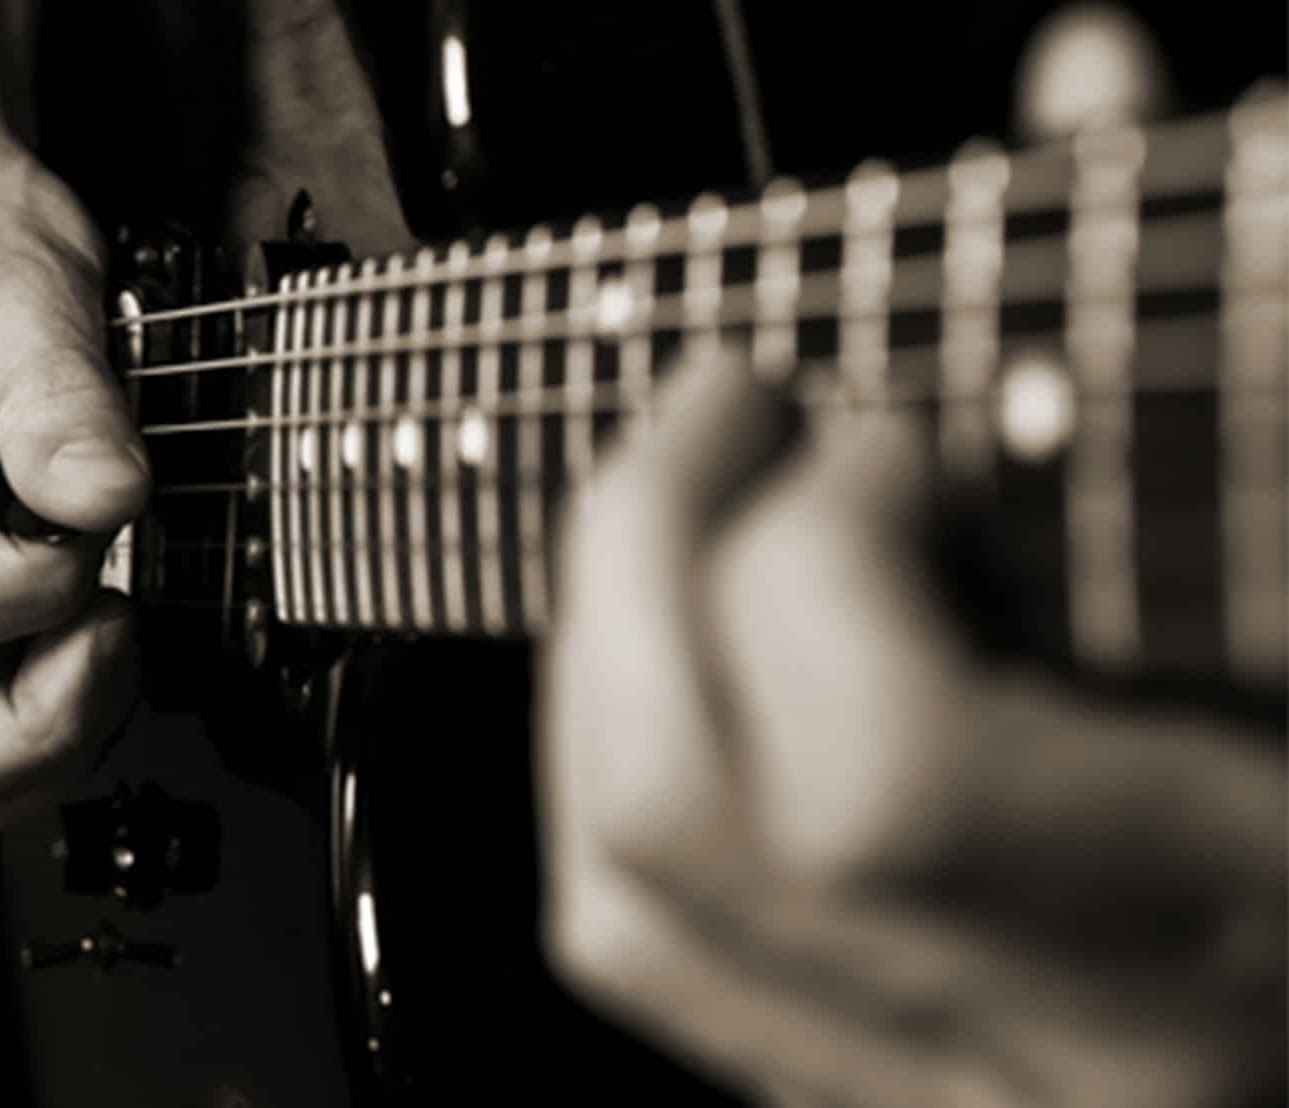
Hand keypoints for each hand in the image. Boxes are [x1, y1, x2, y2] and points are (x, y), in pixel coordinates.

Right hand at [0, 145, 144, 855]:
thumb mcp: (28, 287)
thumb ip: (65, 395)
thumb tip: (103, 502)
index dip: (36, 594)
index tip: (95, 523)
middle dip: (38, 731)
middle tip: (115, 629)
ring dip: (41, 753)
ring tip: (104, 635)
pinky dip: (26, 749)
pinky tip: (81, 659)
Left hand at [538, 354, 1286, 1106]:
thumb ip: (1210, 394)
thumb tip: (1082, 102)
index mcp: (1245, 930)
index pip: (890, 791)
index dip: (822, 565)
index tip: (883, 429)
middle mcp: (1069, 1060)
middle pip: (690, 822)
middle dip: (647, 552)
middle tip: (727, 400)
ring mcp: (936, 1091)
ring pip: (625, 891)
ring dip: (596, 644)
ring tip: (674, 495)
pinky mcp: (849, 1077)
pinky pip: (636, 940)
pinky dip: (601, 760)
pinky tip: (661, 639)